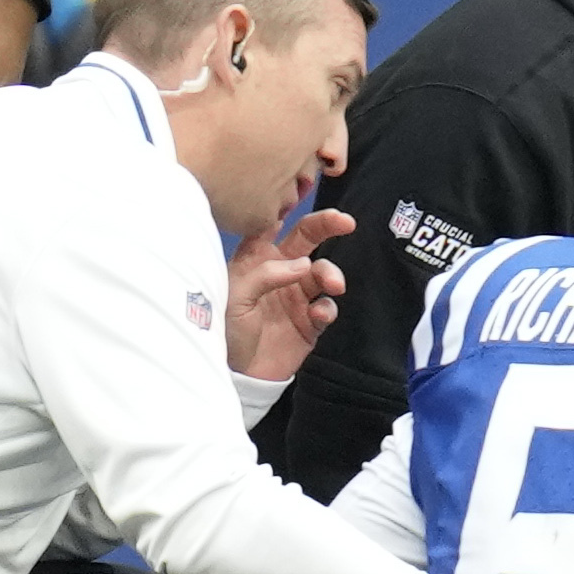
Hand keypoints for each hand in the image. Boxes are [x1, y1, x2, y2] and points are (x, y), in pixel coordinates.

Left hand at [225, 208, 354, 380]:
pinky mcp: (310, 322)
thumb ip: (265, 274)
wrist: (239, 375)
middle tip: (346, 222)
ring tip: (333, 284)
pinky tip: (318, 315)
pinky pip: (327, 307)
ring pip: (322, 273)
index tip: (302, 197)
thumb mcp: (235, 297)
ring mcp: (296, 296)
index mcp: (255, 260)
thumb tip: (303, 264)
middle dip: (327, 226)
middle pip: (306, 239)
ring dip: (330, 274)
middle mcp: (279, 272)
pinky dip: (327, 308)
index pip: (271, 226)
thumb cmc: (227, 331)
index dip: (286, 209)